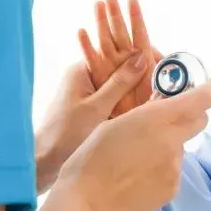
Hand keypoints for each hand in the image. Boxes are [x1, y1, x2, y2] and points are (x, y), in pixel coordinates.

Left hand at [35, 53, 148, 193]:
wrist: (44, 161)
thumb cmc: (65, 134)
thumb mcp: (97, 107)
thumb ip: (119, 83)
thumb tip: (142, 56)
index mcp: (82, 68)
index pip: (116, 49)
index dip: (139, 52)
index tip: (162, 59)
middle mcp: (84, 75)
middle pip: (118, 64)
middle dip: (140, 67)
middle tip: (166, 74)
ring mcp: (87, 90)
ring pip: (118, 81)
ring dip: (135, 83)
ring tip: (159, 88)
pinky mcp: (90, 105)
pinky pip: (114, 96)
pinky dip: (127, 97)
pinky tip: (143, 103)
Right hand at [53, 77, 210, 210]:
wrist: (87, 202)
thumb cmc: (92, 158)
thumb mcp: (115, 123)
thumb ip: (145, 114)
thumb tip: (162, 106)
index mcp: (156, 119)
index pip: (199, 99)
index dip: (210, 89)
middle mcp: (172, 142)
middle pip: (199, 121)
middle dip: (190, 114)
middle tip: (167, 117)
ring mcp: (174, 167)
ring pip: (182, 147)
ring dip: (169, 145)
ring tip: (138, 156)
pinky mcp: (172, 188)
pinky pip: (174, 170)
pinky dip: (162, 167)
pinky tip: (138, 174)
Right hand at [78, 0, 161, 117]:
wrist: (131, 131)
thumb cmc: (148, 110)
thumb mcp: (160, 88)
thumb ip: (158, 69)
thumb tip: (158, 53)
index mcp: (142, 61)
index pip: (140, 34)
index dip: (136, 18)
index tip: (132, 0)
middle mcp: (125, 61)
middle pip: (120, 34)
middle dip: (115, 15)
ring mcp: (110, 68)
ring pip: (105, 41)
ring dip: (101, 23)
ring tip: (97, 5)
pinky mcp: (98, 79)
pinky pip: (91, 61)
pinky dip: (86, 47)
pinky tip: (82, 32)